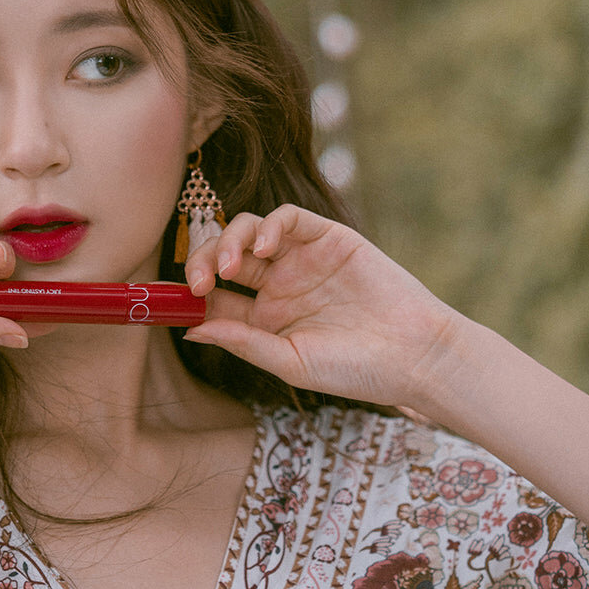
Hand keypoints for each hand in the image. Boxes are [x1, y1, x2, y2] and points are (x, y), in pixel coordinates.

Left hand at [182, 204, 467, 408]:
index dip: (189, 293)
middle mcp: (275, 283)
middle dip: (202, 262)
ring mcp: (300, 258)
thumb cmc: (356, 370)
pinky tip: (265, 246)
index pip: (213, 295)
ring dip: (229, 241)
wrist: (416, 356)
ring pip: (247, 230)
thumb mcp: (291, 362)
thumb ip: (244, 342)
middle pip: (222, 256)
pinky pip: (289, 218)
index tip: (172, 301)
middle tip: (199, 281)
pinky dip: (270, 224)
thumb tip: (191, 329)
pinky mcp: (327, 237)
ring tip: (230, 267)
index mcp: (262, 316)